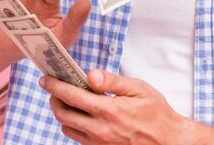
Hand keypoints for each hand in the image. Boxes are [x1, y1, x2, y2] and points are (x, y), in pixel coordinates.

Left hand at [40, 69, 193, 144]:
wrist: (168, 141)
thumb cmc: (156, 113)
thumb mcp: (139, 89)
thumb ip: (112, 81)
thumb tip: (90, 74)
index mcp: (109, 111)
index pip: (72, 97)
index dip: (55, 86)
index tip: (45, 79)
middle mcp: (100, 130)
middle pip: (63, 114)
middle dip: (54, 99)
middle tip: (54, 88)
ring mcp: (99, 143)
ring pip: (67, 128)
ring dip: (63, 113)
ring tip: (68, 100)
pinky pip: (78, 138)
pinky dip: (74, 125)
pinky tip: (83, 114)